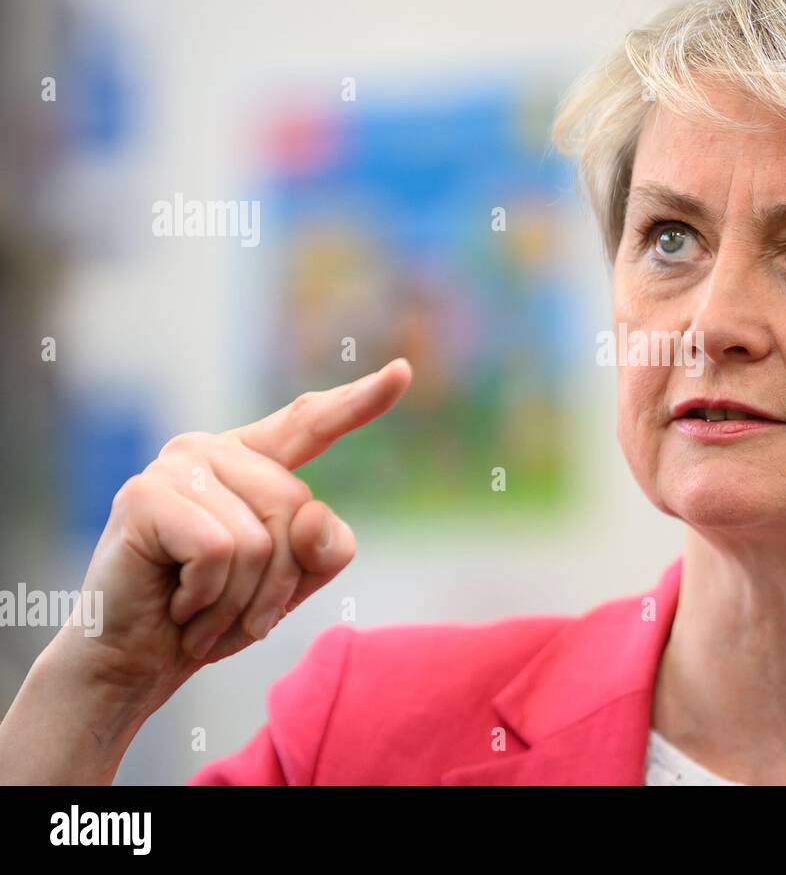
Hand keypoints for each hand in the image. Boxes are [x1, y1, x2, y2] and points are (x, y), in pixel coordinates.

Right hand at [56, 357, 411, 708]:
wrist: (134, 661)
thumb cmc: (212, 615)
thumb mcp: (290, 583)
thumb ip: (322, 549)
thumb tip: (313, 515)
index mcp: (251, 460)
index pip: (311, 423)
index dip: (359, 401)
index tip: (403, 372)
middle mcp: (211, 449)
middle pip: (296, 508)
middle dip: (277, 581)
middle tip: (235, 613)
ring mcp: (174, 466)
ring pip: (260, 538)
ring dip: (239, 599)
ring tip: (201, 611)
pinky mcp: (144, 496)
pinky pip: (221, 552)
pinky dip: (207, 597)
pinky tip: (177, 603)